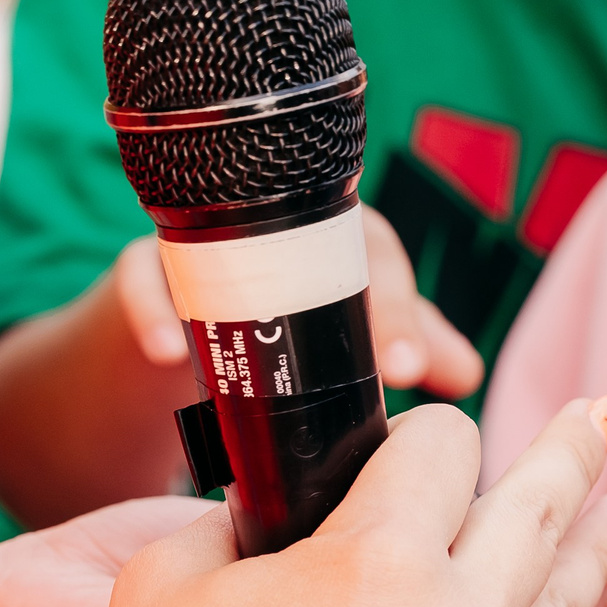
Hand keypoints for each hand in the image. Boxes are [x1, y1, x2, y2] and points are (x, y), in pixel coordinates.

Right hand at [0, 398, 606, 606]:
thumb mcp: (163, 585)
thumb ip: (234, 523)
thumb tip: (274, 513)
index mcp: (377, 563)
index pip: (443, 448)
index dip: (424, 435)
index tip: (417, 445)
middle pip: (540, 508)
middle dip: (570, 448)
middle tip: (599, 414)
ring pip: (567, 604)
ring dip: (597, 545)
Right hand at [112, 207, 484, 397]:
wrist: (163, 330)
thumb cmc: (274, 319)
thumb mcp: (340, 339)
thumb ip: (405, 345)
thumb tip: (467, 375)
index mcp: (329, 241)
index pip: (375, 261)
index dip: (402, 312)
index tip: (417, 371)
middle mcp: (271, 231)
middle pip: (313, 249)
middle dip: (355, 304)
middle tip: (391, 369)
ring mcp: (201, 245)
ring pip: (226, 254)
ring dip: (241, 303)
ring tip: (267, 369)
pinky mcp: (140, 268)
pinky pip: (140, 279)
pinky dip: (151, 311)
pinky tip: (166, 352)